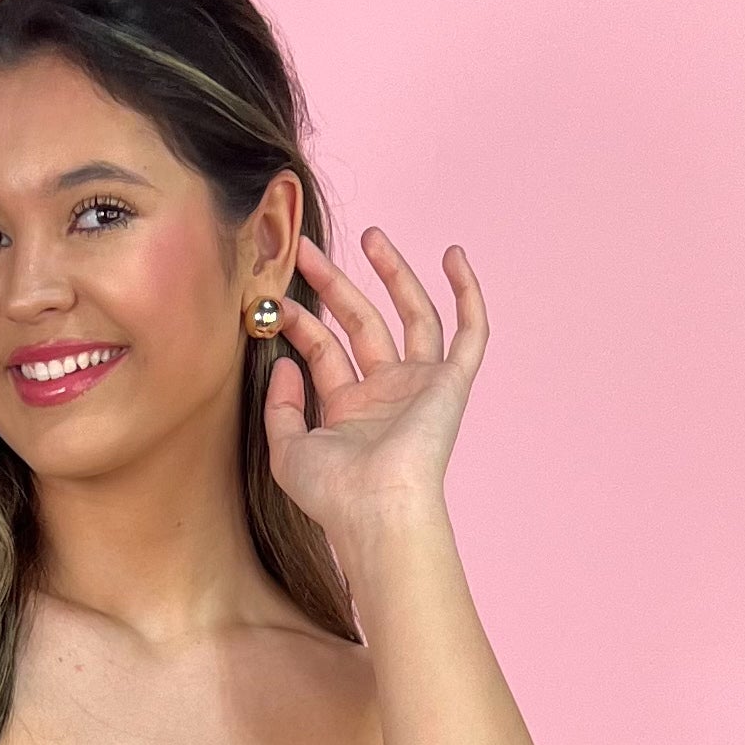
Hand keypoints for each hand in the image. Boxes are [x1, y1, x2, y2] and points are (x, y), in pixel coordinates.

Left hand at [262, 227, 487, 543]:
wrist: (376, 508)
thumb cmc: (333, 493)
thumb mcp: (287, 449)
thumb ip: (280, 405)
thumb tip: (285, 360)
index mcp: (349, 409)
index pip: (324, 349)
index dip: (300, 321)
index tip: (274, 300)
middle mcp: (386, 393)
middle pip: (362, 322)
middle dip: (335, 284)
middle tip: (307, 249)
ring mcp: (420, 386)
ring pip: (412, 316)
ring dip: (394, 274)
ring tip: (371, 236)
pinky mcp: (451, 384)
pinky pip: (470, 333)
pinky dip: (468, 295)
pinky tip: (454, 256)